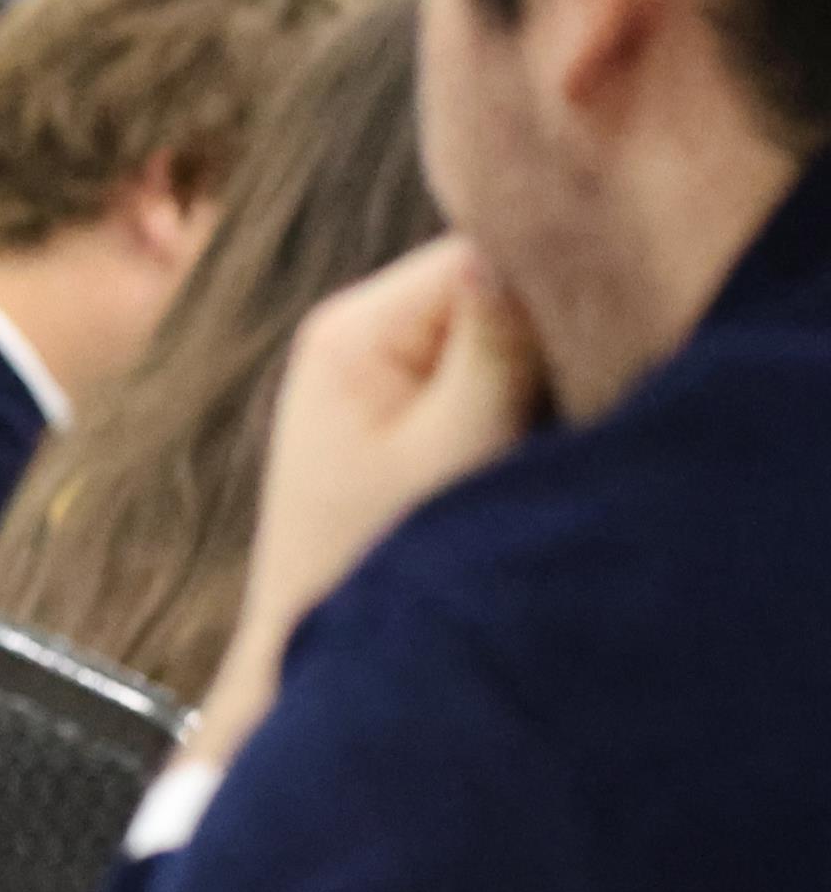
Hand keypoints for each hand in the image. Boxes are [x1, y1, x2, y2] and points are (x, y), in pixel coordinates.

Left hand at [191, 238, 542, 764]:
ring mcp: (372, 369)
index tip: (585, 352)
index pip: (483, 249)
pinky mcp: (393, 410)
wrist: (306, 651)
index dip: (554, 288)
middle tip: (554, 410)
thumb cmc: (374, 562)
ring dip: (531, 376)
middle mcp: (354, 332)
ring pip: (493, 333)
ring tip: (527, 443)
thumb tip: (520, 239)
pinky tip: (515, 454)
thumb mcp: (452, 452)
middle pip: (490, 285)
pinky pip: (477, 376)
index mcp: (353, 329)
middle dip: (543, 334)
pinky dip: (511, 407)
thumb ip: (494, 346)